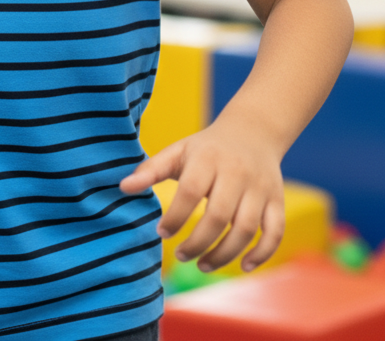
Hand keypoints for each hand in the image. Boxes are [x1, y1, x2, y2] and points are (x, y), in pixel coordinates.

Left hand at [119, 116, 285, 272]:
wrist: (253, 132)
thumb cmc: (206, 148)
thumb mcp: (178, 151)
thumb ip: (151, 170)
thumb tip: (122, 187)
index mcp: (208, 158)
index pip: (190, 191)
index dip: (175, 216)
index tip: (161, 232)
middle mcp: (236, 173)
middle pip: (219, 215)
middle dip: (198, 242)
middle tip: (182, 255)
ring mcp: (260, 188)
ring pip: (246, 229)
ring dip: (224, 254)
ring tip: (203, 264)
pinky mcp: (277, 201)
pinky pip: (274, 232)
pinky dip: (262, 254)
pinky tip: (244, 266)